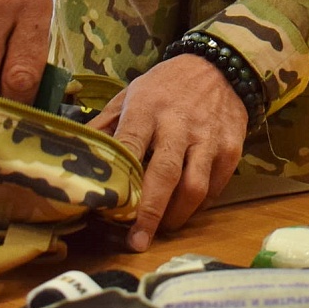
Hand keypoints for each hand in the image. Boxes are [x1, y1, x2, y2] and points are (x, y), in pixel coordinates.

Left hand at [98, 55, 247, 252]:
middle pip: (164, 175)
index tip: (108, 210)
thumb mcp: (131, 94)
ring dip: (176, 215)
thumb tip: (76, 156)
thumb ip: (107, 126)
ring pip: (194, 187)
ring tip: (162, 228)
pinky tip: (186, 208)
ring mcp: (208, 138)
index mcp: (147, 109)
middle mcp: (179, 125)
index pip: (129, 147)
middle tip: (137, 242)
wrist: (220, 66)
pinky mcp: (231, 148)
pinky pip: (215, 187)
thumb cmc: (166, 85)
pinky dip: (200, 205)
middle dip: (150, 213)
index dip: (119, 181)